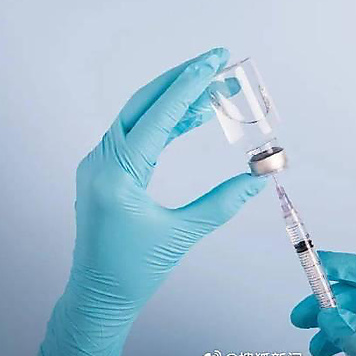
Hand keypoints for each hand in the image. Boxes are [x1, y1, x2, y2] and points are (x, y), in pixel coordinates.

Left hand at [33, 48, 266, 355]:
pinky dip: (162, 122)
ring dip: (174, 100)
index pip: (158, 117)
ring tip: (211, 89)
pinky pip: (134, 135)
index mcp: (117, 176)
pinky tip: (189, 117)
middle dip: (181, 80)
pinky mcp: (104, 171)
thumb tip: (257, 179)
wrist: (98, 295)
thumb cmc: (135, 271)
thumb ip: (223, 203)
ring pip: (137, 116)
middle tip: (215, 63)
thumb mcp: (182, 234)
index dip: (189, 86)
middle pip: (143, 104)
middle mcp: (101, 162)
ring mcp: (98, 165)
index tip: (214, 60)